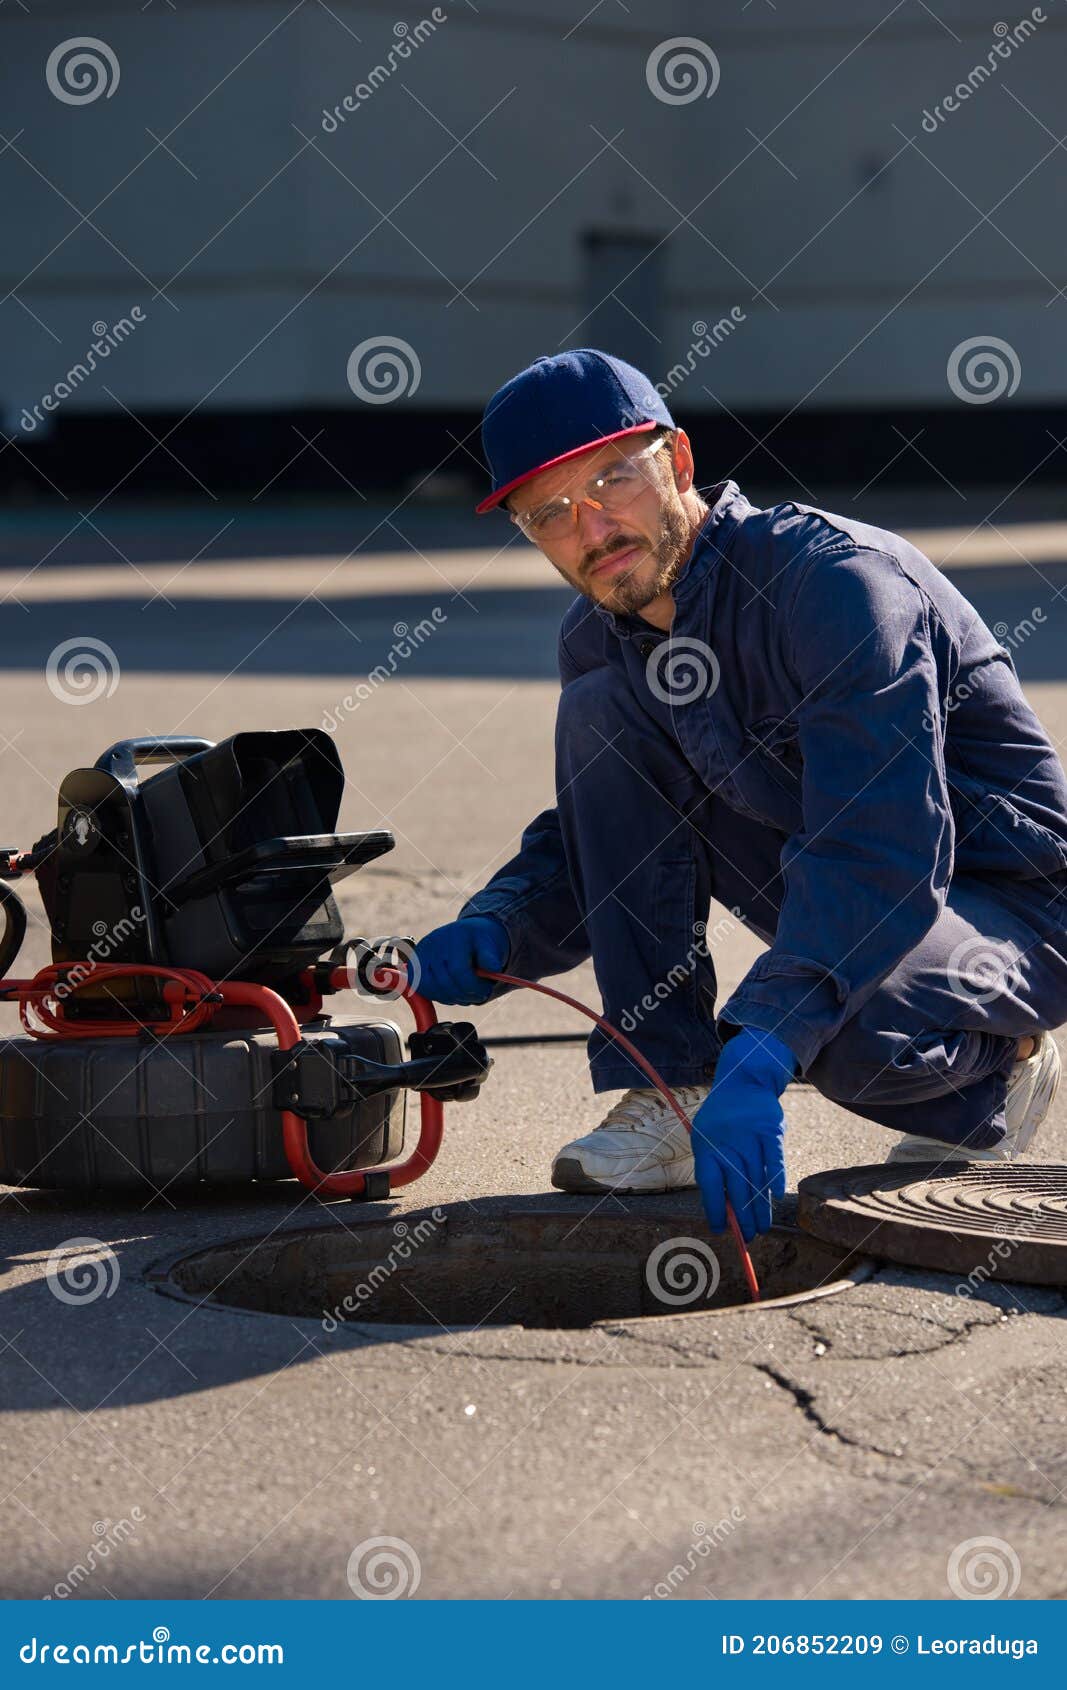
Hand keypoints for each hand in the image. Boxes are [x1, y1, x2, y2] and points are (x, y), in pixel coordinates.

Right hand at [408, 916, 510, 1004]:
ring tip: (467, 994)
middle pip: (444, 982)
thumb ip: (491, 957)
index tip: (485, 991)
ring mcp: (420, 954)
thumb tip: (494, 968)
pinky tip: (453, 992)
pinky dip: (439, 996)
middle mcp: (433, 943)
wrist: (465, 934)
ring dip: (451, 998)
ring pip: (431, 988)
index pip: (458, 970)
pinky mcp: (413, 965)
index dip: (472, 986)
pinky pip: (422, 988)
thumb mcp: (491, 945)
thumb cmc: (479, 942)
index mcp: (455, 935)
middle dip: (465, 995)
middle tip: (478, 996)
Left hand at [690, 1029, 797, 1240]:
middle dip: (741, 1217)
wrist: (743, 1082)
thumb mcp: (706, 1139)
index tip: (720, 1230)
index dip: (715, 1210)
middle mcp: (728, 1145)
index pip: (709, 1186)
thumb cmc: (721, 1119)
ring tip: (761, 1228)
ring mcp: (750, 1138)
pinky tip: (774, 1197)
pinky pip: (774, 1160)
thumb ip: (713, 1171)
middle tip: (747, 1237)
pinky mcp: (771, 1131)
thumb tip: (721, 1210)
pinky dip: (775, 1178)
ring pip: (755, 1180)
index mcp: (706, 1149)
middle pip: (735, 1188)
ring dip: (759, 1207)